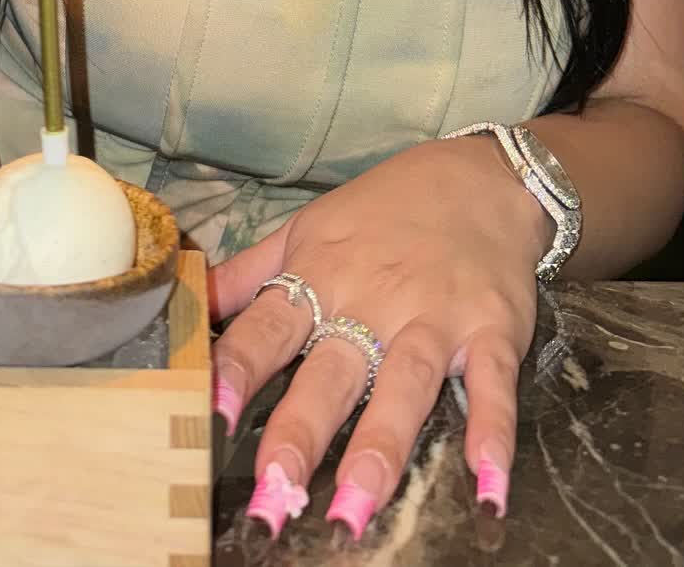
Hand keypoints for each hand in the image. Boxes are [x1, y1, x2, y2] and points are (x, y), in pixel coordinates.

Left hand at [208, 136, 548, 542]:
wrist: (478, 177)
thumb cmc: (382, 211)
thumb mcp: (306, 229)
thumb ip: (248, 276)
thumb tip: (190, 308)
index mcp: (319, 276)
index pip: (268, 328)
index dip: (238, 369)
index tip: (212, 414)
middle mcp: (372, 300)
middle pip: (331, 371)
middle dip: (301, 430)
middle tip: (275, 493)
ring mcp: (434, 317)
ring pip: (405, 383)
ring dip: (381, 444)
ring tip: (355, 506)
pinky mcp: (492, 329)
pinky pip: (493, 385)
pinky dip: (492, 432)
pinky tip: (487, 484)